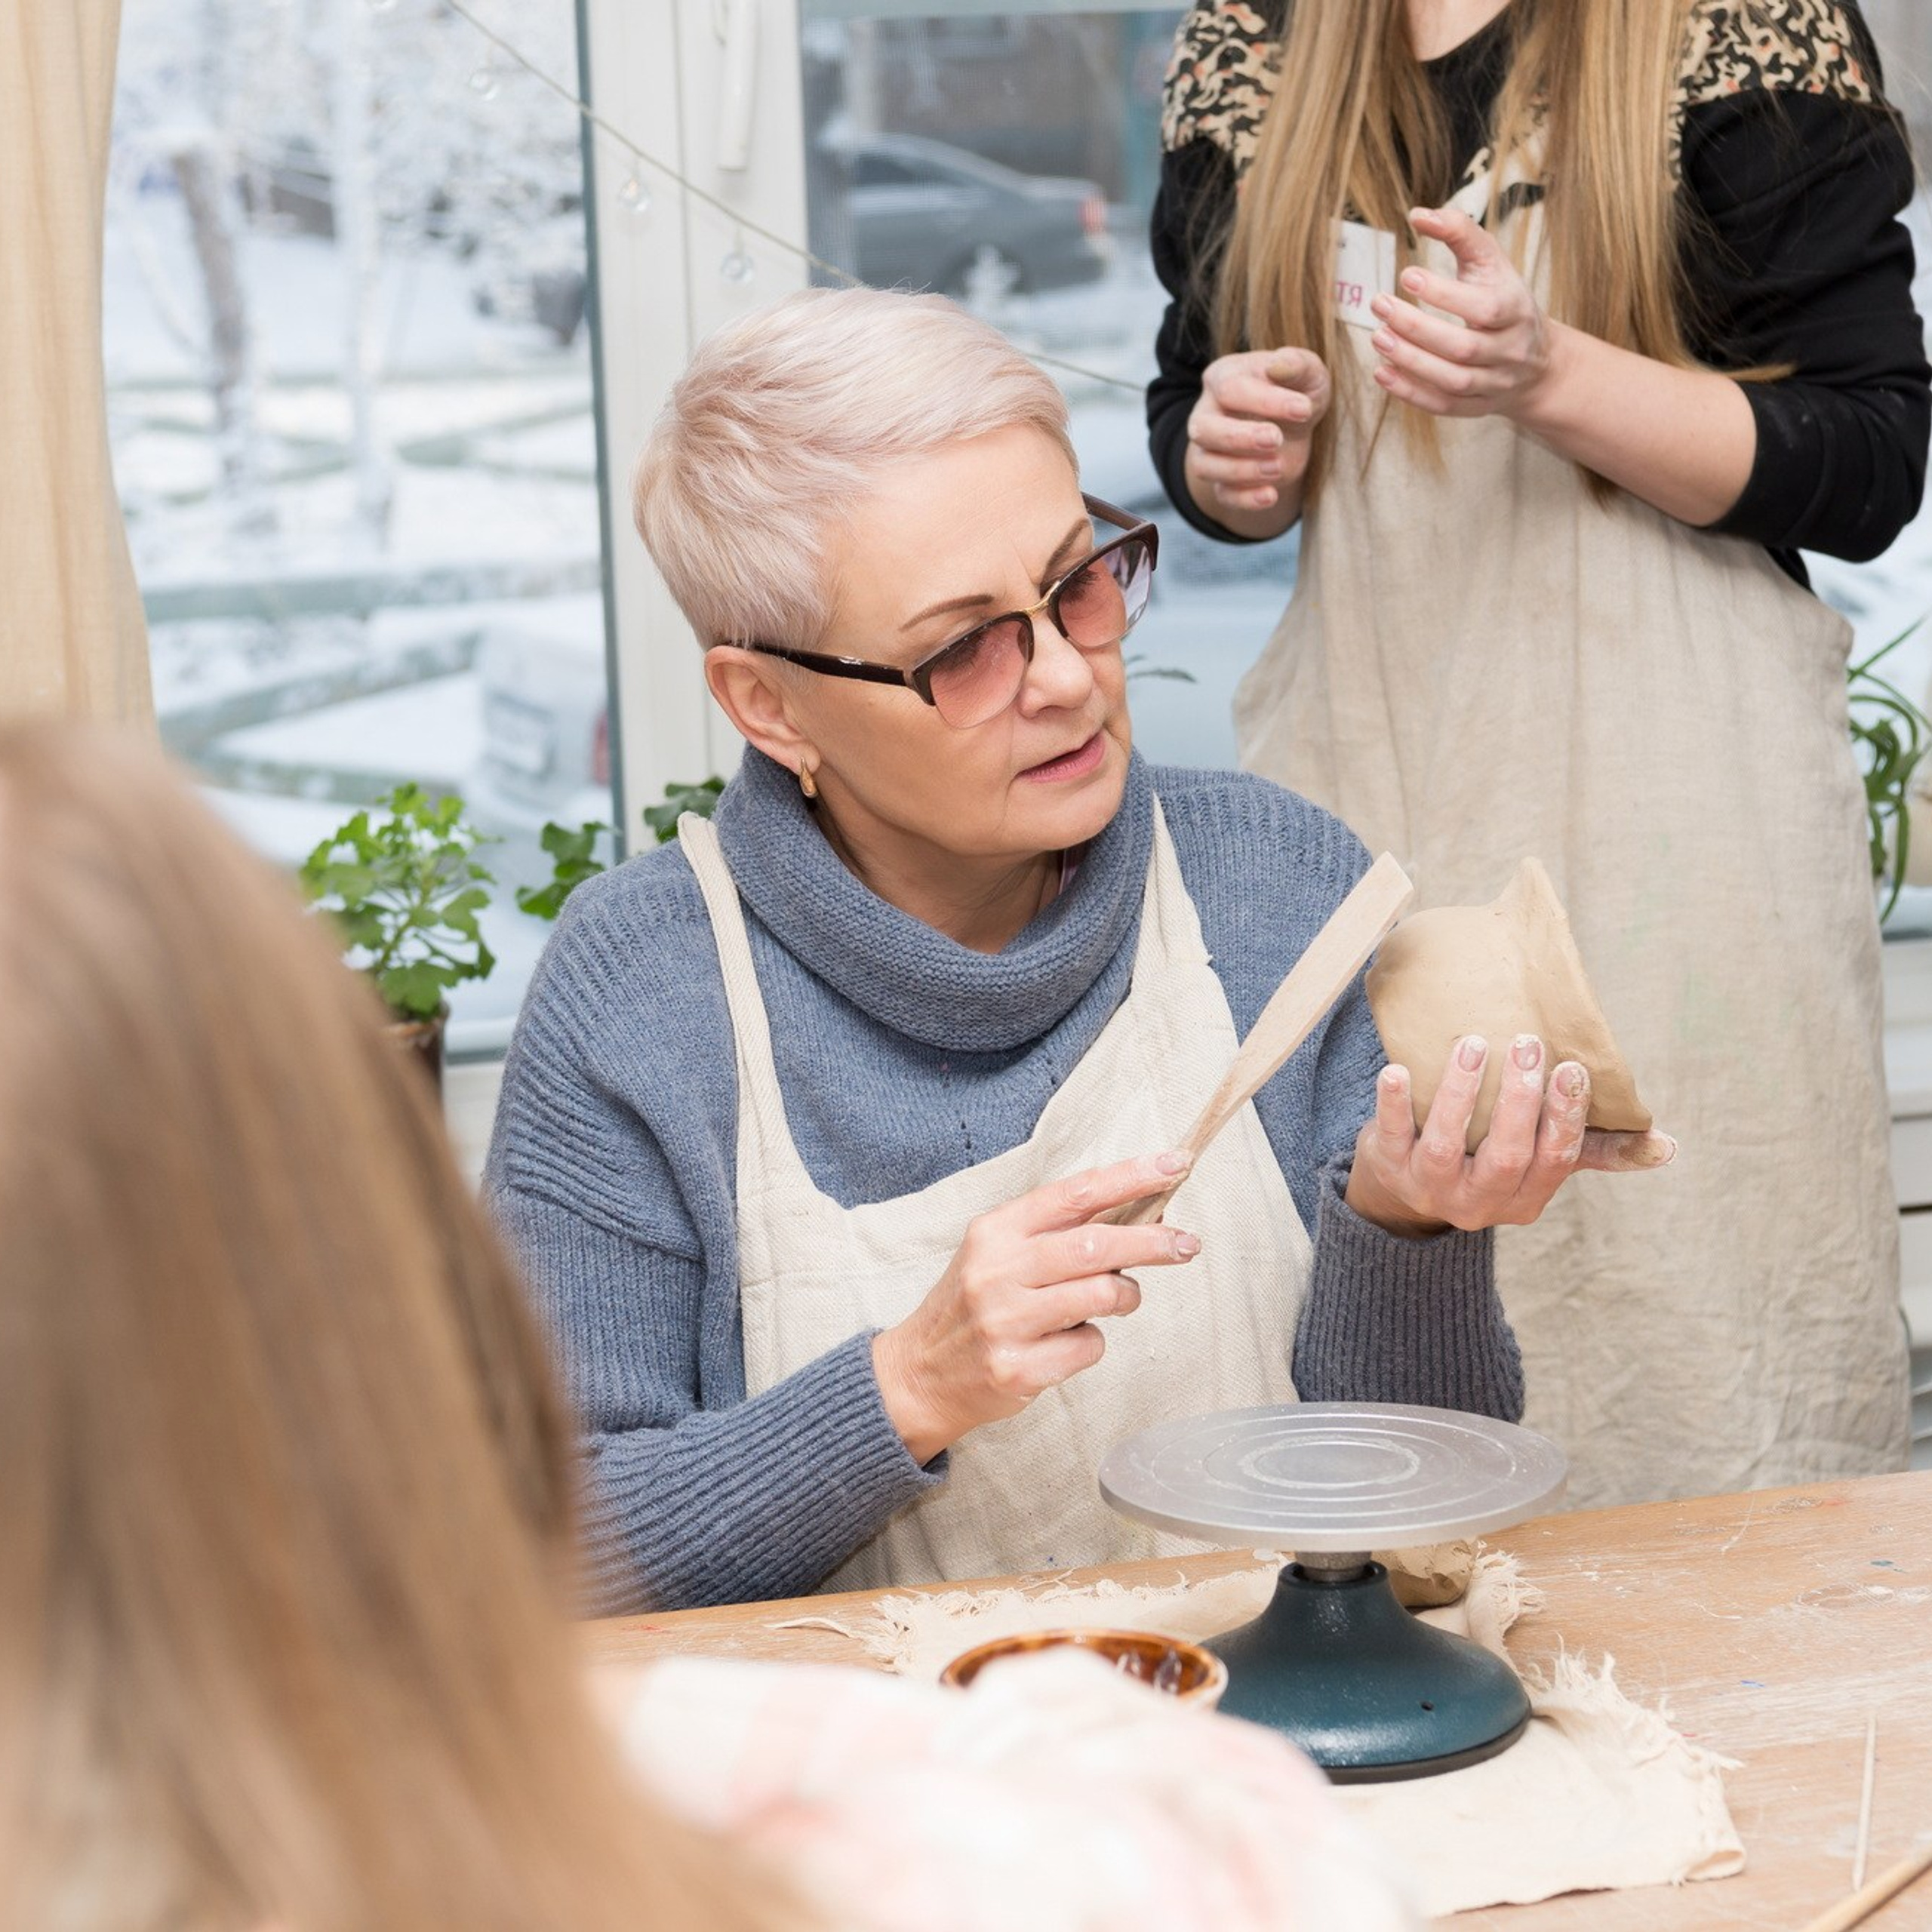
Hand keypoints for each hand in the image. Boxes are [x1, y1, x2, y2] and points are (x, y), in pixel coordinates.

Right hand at [872, 1150, 1203, 1464]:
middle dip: (1153, 1242)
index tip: (1176, 1165)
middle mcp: (997, 1270)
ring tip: (1123, 1300)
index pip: (1075, 1193)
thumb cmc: (974, 1304)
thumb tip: (1140, 1210)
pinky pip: (1088, 1349)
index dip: (1132, 1176)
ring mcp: (1005, 1322)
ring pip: (1100, 1296)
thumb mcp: (999, 1252)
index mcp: (996, 1230)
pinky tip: (1069, 1343)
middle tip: (1188, 1244)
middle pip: (1097, 1245)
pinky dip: (1093, 1344)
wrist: (918, 1374)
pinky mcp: (1016, 1369)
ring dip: (1127, 1297)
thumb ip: (1058, 1232)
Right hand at [1185, 347, 1331, 518]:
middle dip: (1239, 437)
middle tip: (1276, 439)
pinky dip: (1244, 499)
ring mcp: (1209, 450)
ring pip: (1204, 465)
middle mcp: (1207, 413)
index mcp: (1223, 378)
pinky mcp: (1222, 480)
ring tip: (1278, 467)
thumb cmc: (1298, 392)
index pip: (1230, 389)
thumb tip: (1279, 366)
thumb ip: (1298, 364)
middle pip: (1203, 429)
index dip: (1265, 401)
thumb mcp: (1308, 373)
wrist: (1295, 427)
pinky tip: (1271, 495)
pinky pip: (1221, 494)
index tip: (1304, 409)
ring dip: (1240, 470)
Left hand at [1345, 1034, 1676, 1237]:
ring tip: (1472, 1043)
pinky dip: (1392, 1104)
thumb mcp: (1539, 1162)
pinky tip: (1396, 1070)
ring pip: (1448, 1144)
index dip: (1565, 1116)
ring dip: (1460, 1093)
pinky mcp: (1388, 1166)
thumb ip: (1596, 1150)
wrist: (1405, 1185)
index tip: (1571, 1067)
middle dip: (1520, 1100)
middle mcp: (1480, 1201)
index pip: (1554, 1159)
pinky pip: (1390, 1135)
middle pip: (1507, 1154)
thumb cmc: (1486, 1157)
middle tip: (1526, 1045)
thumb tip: (1669, 1147)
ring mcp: (1431, 1187)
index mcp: (1525, 1198)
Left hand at [1368, 205, 1553, 420]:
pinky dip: (1410, 392)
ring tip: (1377, 337)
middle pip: (1462, 348)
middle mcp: (1509, 351)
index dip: (1445, 295)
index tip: (1406, 277)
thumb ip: (1459, 233)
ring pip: (1452, 381)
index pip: (1483, 308)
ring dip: (1410, 361)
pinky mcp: (1477, 408)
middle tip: (1379, 305)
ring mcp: (1494, 384)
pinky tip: (1382, 372)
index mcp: (1516, 310)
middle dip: (1416, 329)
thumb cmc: (1504, 298)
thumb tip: (1417, 214)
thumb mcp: (1492, 262)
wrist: (1537, 362)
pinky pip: (1443, 406)